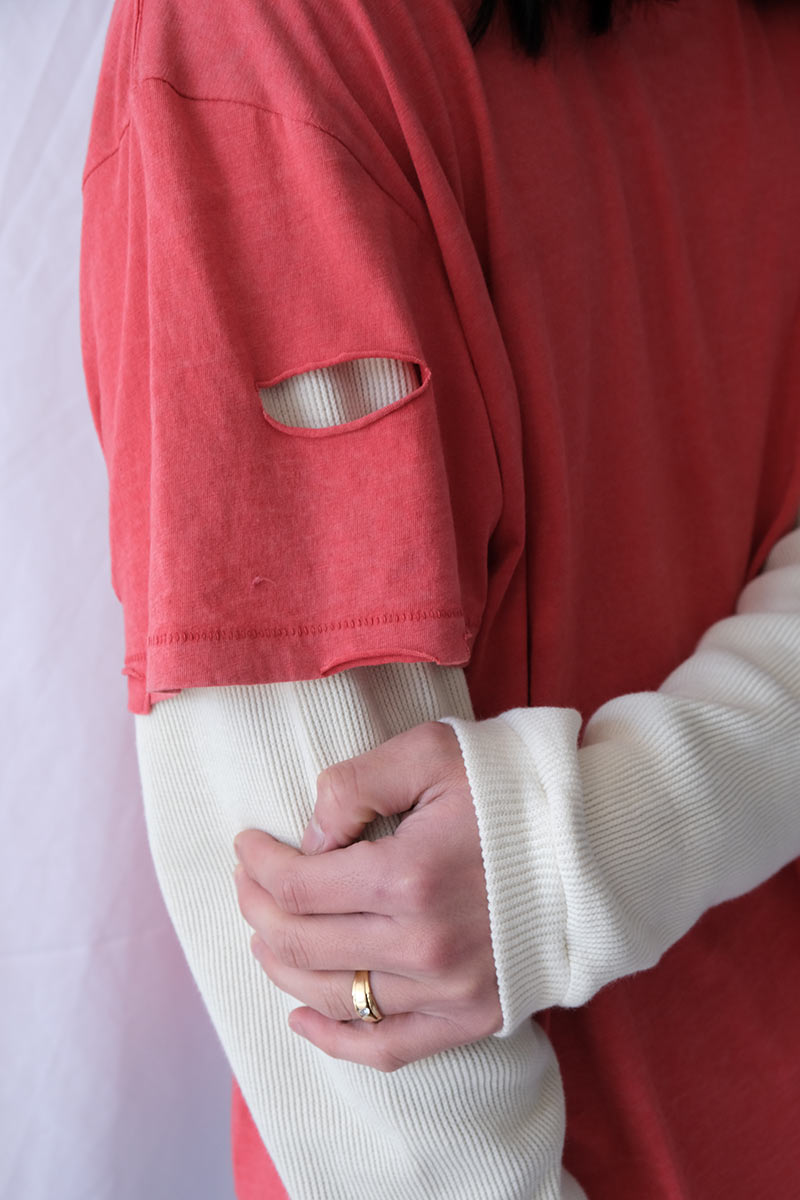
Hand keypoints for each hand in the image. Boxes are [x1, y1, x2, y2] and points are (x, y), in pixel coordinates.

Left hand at [232, 720, 501, 1071]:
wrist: (598, 842)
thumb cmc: (512, 789)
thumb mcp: (431, 752)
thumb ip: (355, 784)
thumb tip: (310, 838)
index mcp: (408, 876)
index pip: (299, 886)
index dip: (259, 865)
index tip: (246, 844)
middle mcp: (422, 946)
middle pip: (303, 945)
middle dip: (258, 911)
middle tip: (248, 883)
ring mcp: (448, 993)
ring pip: (333, 998)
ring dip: (282, 968)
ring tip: (265, 935)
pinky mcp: (472, 1019)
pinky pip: (386, 1048)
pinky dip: (334, 1042)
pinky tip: (301, 1021)